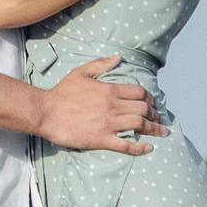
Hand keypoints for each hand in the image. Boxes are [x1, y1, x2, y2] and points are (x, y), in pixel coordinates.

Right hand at [34, 58, 166, 155]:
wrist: (46, 112)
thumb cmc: (62, 93)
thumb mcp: (81, 73)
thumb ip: (101, 64)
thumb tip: (118, 57)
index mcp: (109, 89)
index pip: (139, 92)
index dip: (150, 98)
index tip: (154, 103)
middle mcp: (112, 106)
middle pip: (144, 109)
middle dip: (155, 114)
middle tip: (160, 119)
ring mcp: (108, 124)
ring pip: (140, 125)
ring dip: (154, 129)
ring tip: (161, 132)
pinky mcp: (101, 139)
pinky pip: (126, 145)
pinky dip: (140, 147)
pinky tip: (148, 148)